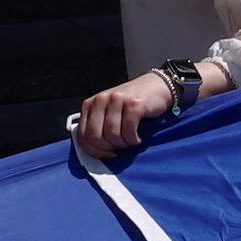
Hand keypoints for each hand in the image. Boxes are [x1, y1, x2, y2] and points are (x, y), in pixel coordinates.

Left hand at [68, 69, 187, 163]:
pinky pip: (128, 132)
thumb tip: (96, 152)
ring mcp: (117, 100)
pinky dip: (134, 140)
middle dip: (109, 148)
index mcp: (90, 104)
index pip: (83, 136)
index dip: (95, 152)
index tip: (108, 155)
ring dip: (124, 144)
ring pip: (112, 136)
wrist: (157, 86)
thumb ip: (98, 127)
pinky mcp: (134, 104)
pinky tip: (138, 137)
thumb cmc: (132, 103)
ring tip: (131, 139)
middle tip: (121, 146)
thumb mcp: (109, 112)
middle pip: (96, 138)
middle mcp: (101, 100)